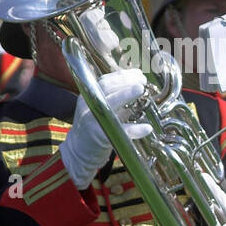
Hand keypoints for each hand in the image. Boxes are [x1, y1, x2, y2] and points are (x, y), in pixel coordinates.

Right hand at [59, 69, 150, 187]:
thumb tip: (140, 83)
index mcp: (90, 96)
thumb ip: (119, 97)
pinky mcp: (98, 136)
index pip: (105, 81)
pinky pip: (117, 131)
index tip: (139, 73)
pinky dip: (133, 129)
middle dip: (125, 81)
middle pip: (106, 87)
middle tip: (142, 81)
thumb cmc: (97, 127)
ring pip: (107, 104)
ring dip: (125, 94)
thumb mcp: (104, 108)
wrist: (79, 151)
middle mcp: (89, 105)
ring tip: (140, 89)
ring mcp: (91, 120)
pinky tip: (146, 128)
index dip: (122, 75)